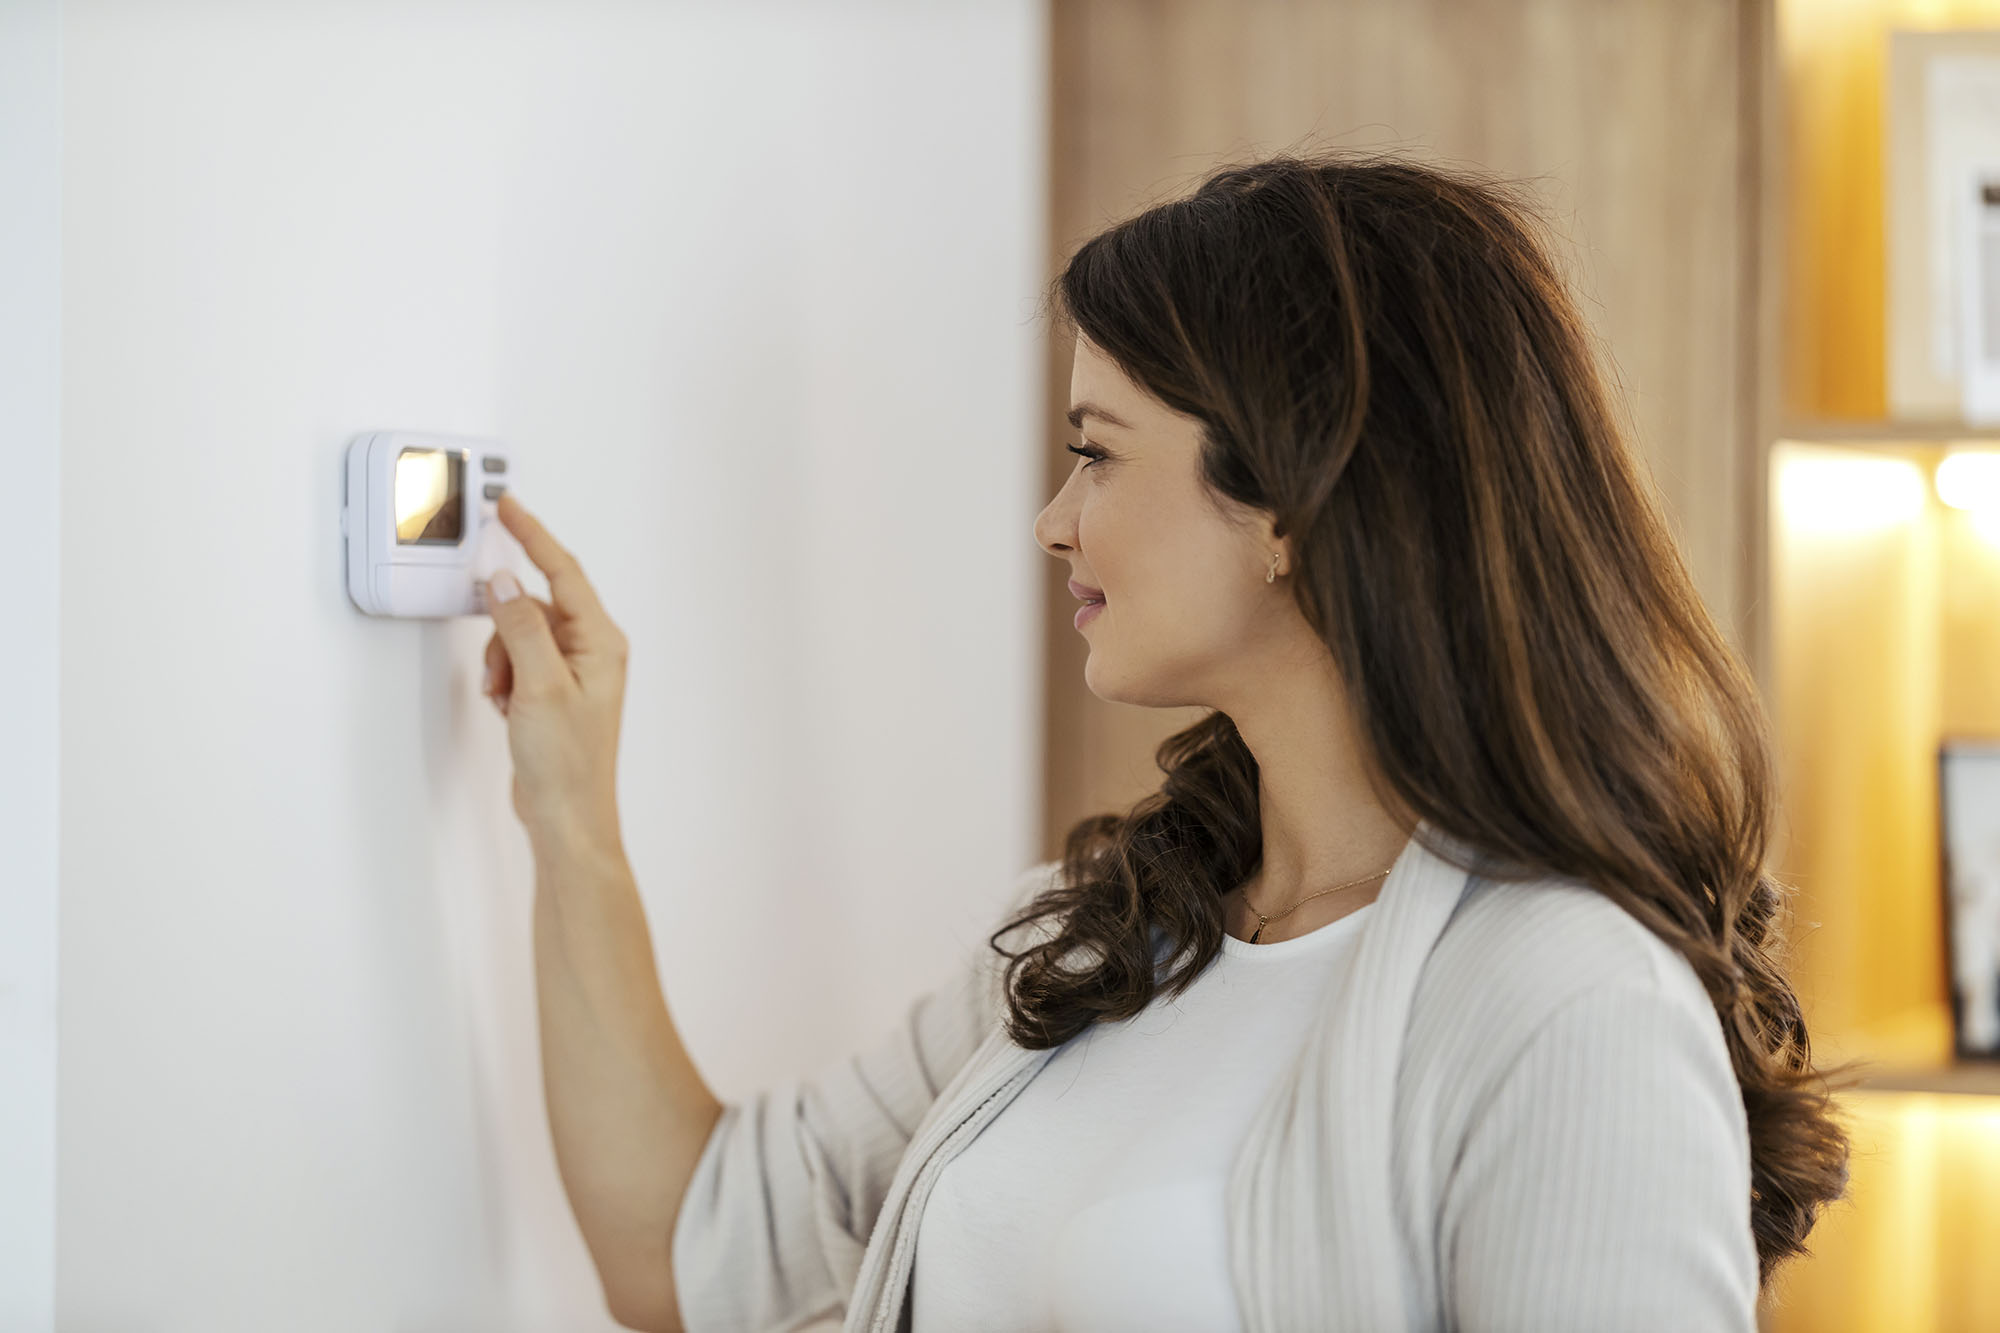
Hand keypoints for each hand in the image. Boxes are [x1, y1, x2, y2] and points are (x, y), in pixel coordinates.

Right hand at [480, 491, 629, 854]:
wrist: (566, 814)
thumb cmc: (567, 762)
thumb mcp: (539, 686)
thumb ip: (519, 628)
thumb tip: (503, 583)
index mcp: (601, 641)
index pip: (563, 571)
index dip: (533, 536)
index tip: (508, 508)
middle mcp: (592, 650)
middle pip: (533, 607)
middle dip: (505, 633)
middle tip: (503, 671)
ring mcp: (572, 671)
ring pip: (518, 635)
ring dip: (501, 662)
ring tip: (508, 700)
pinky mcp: (552, 690)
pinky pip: (517, 661)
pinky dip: (503, 679)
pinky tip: (509, 710)